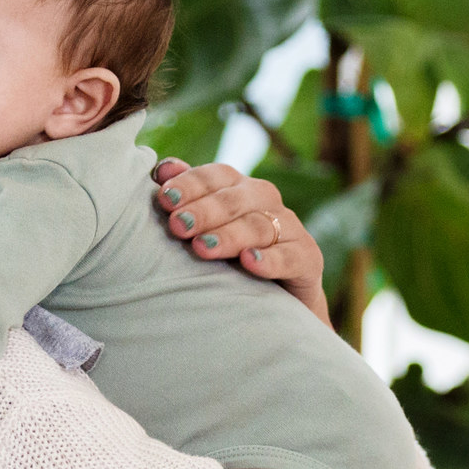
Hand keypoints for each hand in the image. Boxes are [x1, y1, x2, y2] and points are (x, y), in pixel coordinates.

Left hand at [152, 160, 330, 325]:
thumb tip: (161, 168)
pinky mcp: (308, 258)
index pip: (216, 176)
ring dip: (229, 235)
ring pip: (259, 226)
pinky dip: (270, 259)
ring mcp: (290, 229)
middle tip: (177, 225)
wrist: (281, 300)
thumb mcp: (208, 228)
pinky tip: (249, 261)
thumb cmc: (232, 259)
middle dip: (204, 210)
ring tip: (202, 247)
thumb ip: (186, 198)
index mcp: (239, 188)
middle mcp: (266, 202)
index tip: (164, 197)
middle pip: (235, 199)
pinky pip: (291, 256)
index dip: (191, 183)